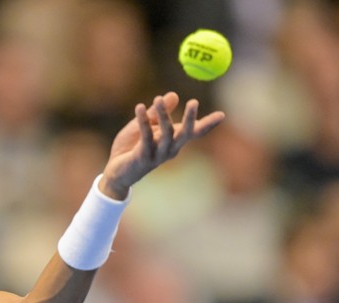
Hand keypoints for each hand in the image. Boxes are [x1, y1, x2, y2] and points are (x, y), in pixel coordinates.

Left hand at [99, 92, 224, 198]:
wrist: (116, 171)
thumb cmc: (132, 147)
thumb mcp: (146, 125)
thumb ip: (157, 112)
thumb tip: (173, 94)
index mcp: (173, 141)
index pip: (194, 132)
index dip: (208, 124)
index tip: (222, 115)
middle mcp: (170, 149)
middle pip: (185, 134)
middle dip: (190, 119)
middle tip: (194, 102)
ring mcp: (157, 155)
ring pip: (166, 134)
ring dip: (163, 115)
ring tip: (157, 98)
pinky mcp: (143, 158)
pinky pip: (145, 137)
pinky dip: (143, 121)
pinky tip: (138, 107)